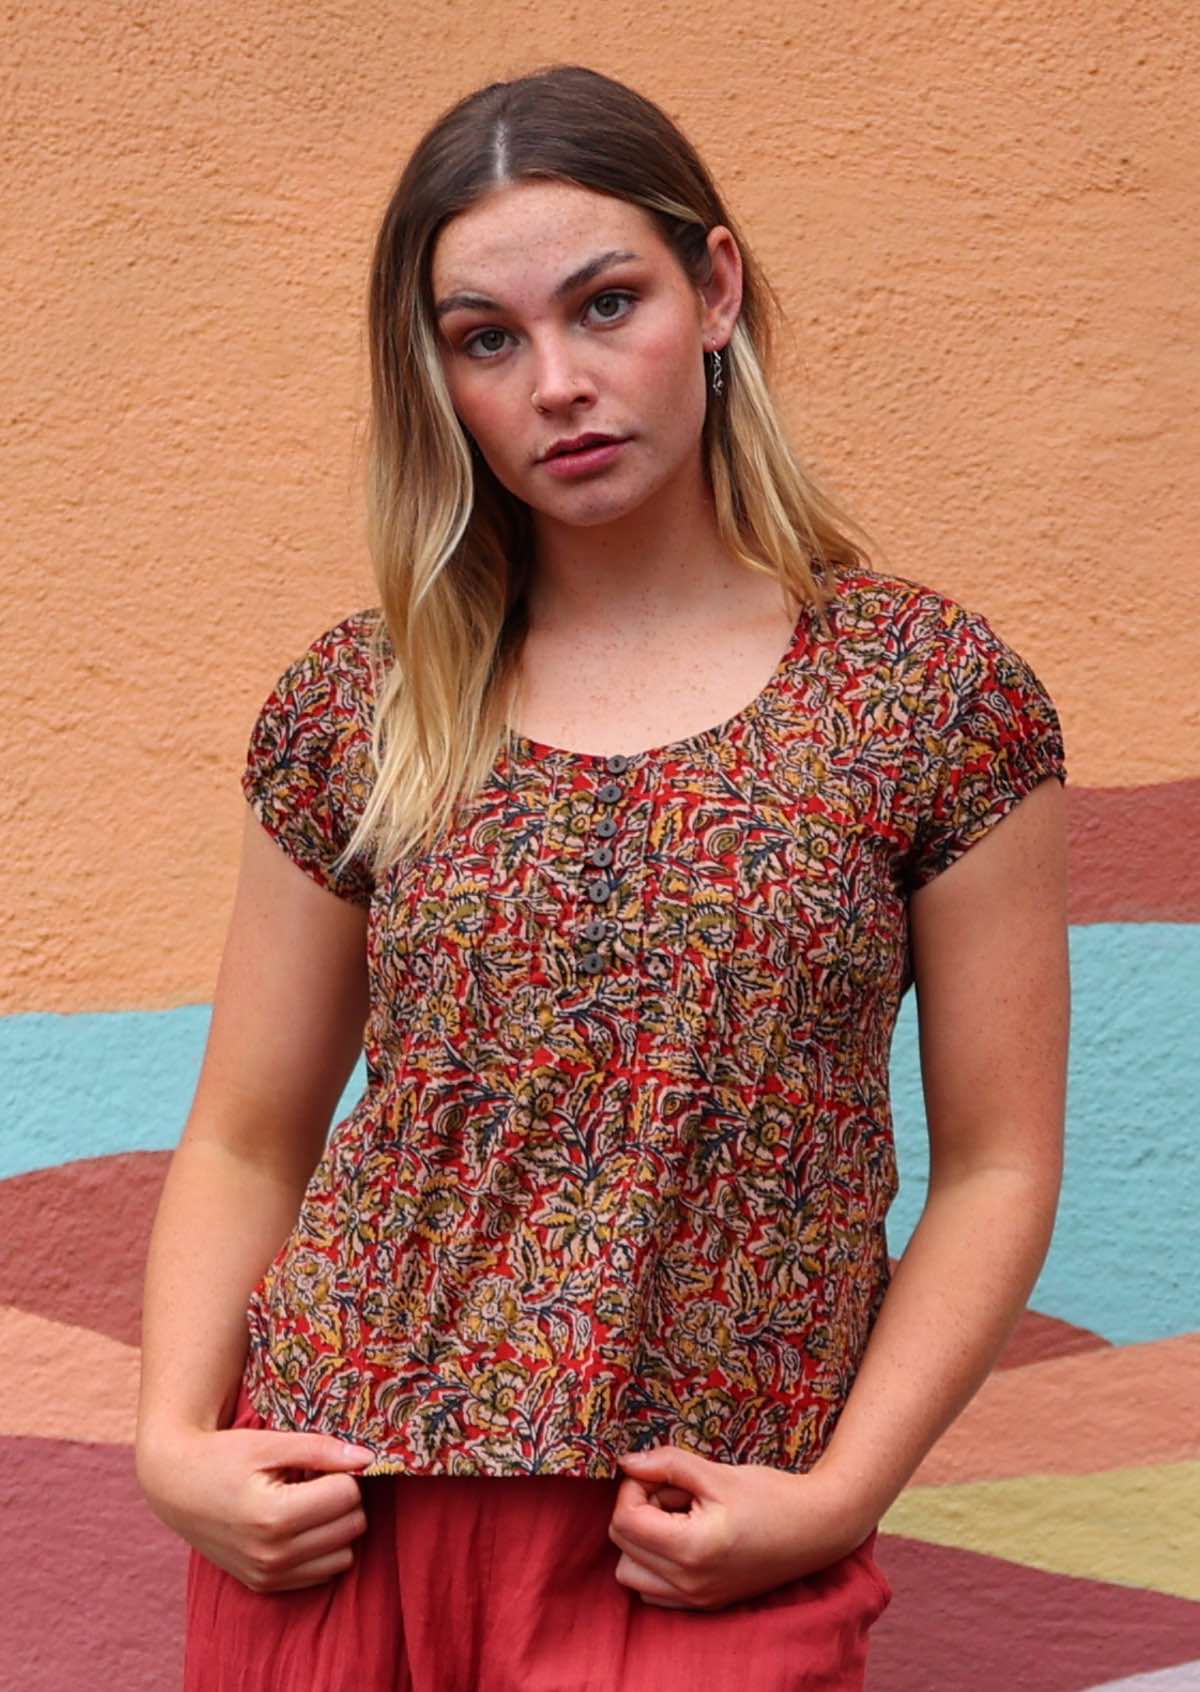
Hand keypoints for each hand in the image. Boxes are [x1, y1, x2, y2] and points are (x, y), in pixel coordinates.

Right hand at [136, 1423, 375, 1592]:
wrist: (175, 1486)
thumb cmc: (223, 1456)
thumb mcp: (271, 1444)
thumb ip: (322, 1450)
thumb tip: (368, 1458)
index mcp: (274, 1517)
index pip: (348, 1496)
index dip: (341, 1472)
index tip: (318, 1463)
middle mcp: (273, 1556)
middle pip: (351, 1526)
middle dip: (343, 1498)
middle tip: (314, 1479)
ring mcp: (268, 1576)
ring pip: (344, 1555)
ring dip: (336, 1526)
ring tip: (306, 1502)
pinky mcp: (264, 1585)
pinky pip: (322, 1574)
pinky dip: (322, 1548)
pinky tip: (298, 1524)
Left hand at [608, 1445, 871, 1611]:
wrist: (816, 1529)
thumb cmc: (770, 1496)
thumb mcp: (716, 1472)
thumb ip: (666, 1464)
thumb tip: (625, 1463)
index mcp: (691, 1549)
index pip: (624, 1522)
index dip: (633, 1489)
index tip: (659, 1474)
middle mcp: (688, 1584)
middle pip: (622, 1547)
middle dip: (637, 1510)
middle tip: (673, 1491)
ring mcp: (696, 1600)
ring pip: (631, 1574)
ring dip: (642, 1541)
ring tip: (677, 1516)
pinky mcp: (705, 1604)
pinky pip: (654, 1591)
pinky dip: (655, 1565)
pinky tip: (684, 1539)